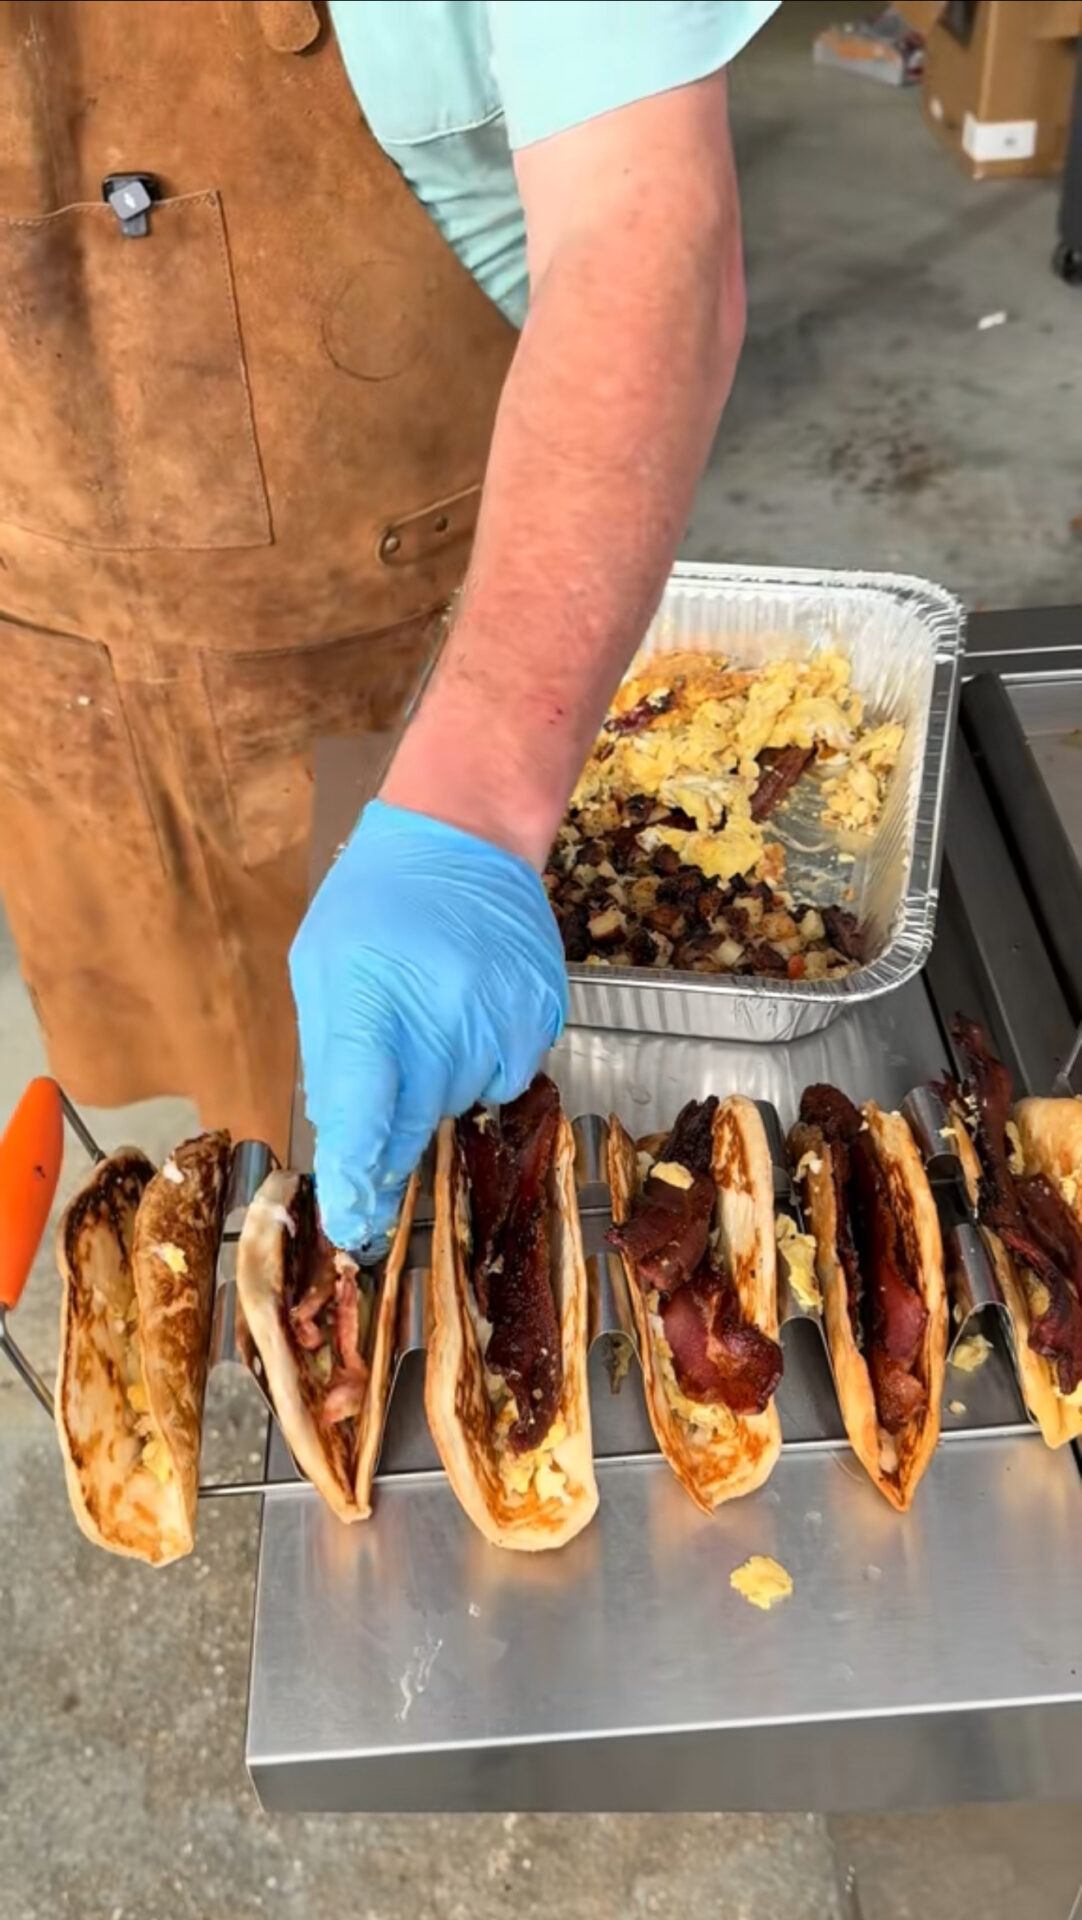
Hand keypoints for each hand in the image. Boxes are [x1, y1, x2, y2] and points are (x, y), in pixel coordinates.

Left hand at [289, 799, 567, 1251]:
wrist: (467, 833)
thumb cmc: (378, 899)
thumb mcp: (322, 964)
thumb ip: (331, 1051)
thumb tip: (345, 1133)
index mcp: (371, 1000)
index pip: (362, 1110)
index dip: (357, 1174)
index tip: (354, 1220)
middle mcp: (441, 1014)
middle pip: (416, 1120)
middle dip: (393, 1138)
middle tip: (382, 1129)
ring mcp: (498, 1015)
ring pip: (464, 1102)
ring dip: (440, 1089)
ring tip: (430, 1028)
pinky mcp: (540, 1013)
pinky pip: (508, 1077)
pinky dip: (484, 1067)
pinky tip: (470, 1021)